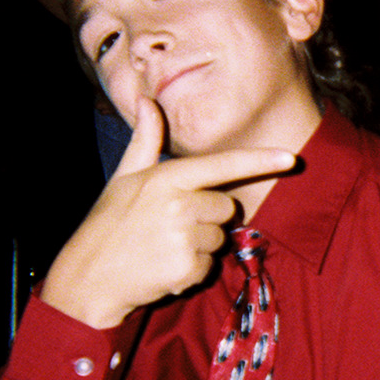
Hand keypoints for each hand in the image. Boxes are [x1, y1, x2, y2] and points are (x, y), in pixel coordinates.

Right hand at [41, 98, 295, 327]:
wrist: (88, 278)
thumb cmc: (108, 224)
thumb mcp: (124, 178)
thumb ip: (145, 141)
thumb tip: (147, 101)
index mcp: (167, 177)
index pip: (223, 165)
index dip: (260, 161)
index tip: (291, 157)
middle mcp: (179, 204)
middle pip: (226, 207)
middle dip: (207, 218)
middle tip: (169, 227)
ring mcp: (184, 236)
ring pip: (220, 238)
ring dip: (199, 246)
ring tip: (163, 248)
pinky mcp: (188, 266)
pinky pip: (209, 265)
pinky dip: (192, 270)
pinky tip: (164, 268)